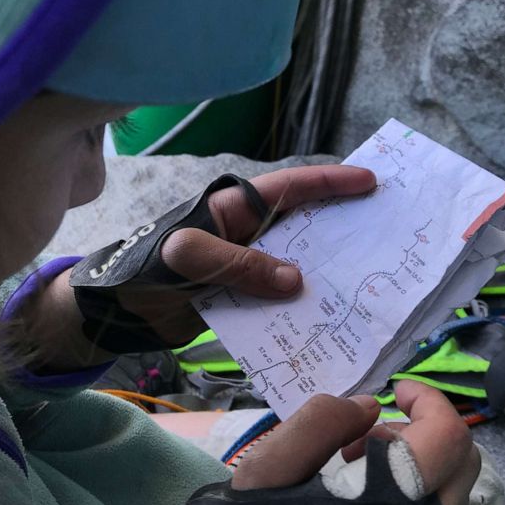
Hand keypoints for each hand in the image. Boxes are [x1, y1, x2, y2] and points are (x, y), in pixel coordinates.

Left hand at [115, 164, 375, 344]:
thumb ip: (237, 263)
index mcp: (235, 209)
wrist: (119, 316)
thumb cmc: (146, 271)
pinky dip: (303, 311)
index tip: (369, 182)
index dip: (330, 183)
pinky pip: (281, 302)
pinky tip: (330, 322)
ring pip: (298, 267)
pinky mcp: (245, 301)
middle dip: (342, 228)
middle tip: (385, 234)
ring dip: (328, 276)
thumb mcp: (187, 258)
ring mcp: (248, 268)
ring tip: (370, 283)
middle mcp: (248, 235)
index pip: (290, 188)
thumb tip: (295, 280)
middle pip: (304, 227)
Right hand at [232, 381, 479, 504]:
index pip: (448, 437)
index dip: (428, 399)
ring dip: (416, 465)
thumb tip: (369, 407)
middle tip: (364, 434)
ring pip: (451, 495)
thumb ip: (320, 423)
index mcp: (392, 504)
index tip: (394, 390)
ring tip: (349, 471)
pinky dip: (411, 497)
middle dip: (422, 429)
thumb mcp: (268, 471)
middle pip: (462, 462)